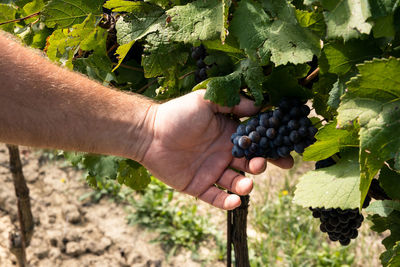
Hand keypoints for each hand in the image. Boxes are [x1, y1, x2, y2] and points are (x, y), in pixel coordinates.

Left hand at [141, 90, 293, 209]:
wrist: (148, 132)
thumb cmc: (177, 114)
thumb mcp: (206, 101)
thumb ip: (232, 103)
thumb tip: (259, 104)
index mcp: (228, 134)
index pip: (255, 142)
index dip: (271, 146)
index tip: (286, 151)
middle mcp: (223, 153)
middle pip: (249, 164)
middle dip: (261, 166)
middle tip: (264, 165)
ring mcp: (211, 171)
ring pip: (235, 182)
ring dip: (245, 185)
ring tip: (246, 183)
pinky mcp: (198, 186)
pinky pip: (216, 197)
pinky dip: (227, 201)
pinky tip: (235, 200)